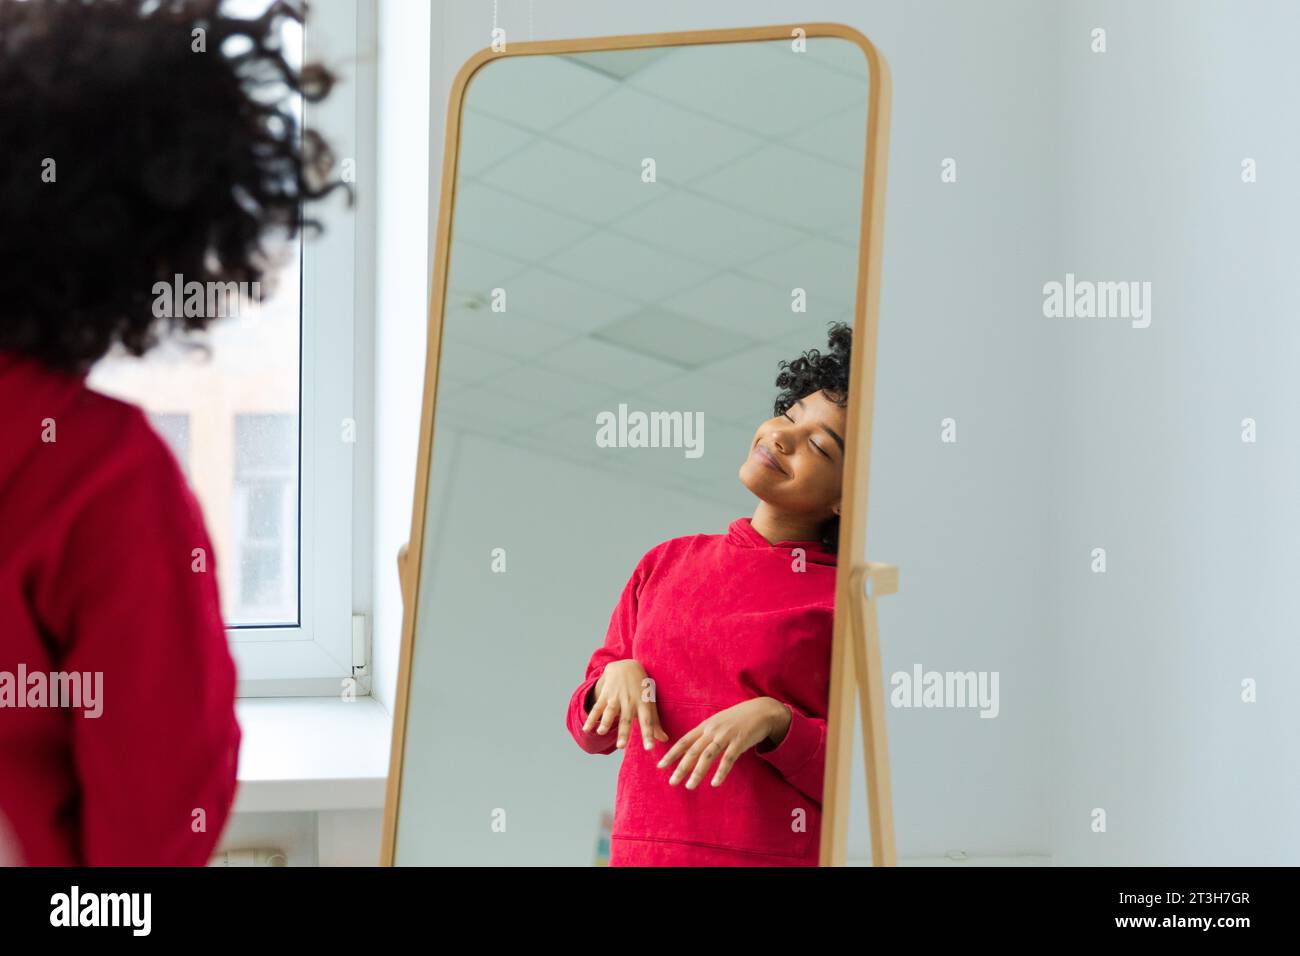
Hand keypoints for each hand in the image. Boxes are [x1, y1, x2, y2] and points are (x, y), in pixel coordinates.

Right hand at [582, 659, 669, 750]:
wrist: (627, 666)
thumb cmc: (642, 689)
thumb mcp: (649, 703)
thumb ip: (655, 723)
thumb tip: (665, 740)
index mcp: (643, 703)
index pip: (647, 721)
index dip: (648, 734)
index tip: (649, 748)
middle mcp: (630, 700)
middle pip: (627, 718)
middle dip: (623, 732)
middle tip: (621, 746)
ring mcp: (616, 696)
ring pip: (611, 710)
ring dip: (605, 721)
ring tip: (601, 732)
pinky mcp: (606, 694)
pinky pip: (597, 707)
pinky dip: (591, 718)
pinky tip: (586, 729)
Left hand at [656, 697, 787, 789]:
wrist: (761, 711)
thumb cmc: (738, 719)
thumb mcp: (718, 723)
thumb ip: (706, 734)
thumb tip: (693, 748)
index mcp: (705, 726)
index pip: (684, 741)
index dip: (672, 754)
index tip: (661, 766)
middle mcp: (712, 730)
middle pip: (693, 751)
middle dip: (681, 767)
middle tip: (672, 782)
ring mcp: (725, 735)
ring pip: (707, 756)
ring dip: (697, 772)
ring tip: (690, 786)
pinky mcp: (739, 742)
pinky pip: (728, 759)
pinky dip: (721, 772)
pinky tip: (715, 783)